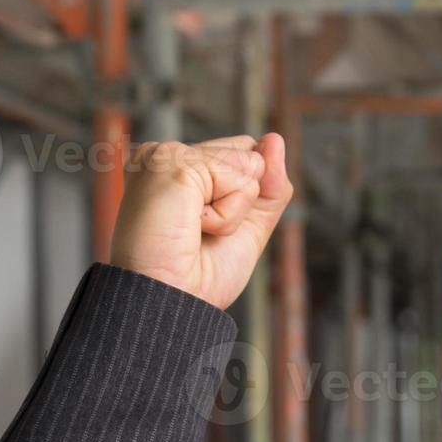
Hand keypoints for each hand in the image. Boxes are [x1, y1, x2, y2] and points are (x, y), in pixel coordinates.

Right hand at [110, 132, 293, 309]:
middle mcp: (168, 157)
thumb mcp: (248, 227)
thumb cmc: (199, 276)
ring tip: (193, 230)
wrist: (173, 302)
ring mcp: (166, 156)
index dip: (245, 196)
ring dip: (232, 211)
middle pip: (248, 153)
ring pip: (247, 164)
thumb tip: (274, 139)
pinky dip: (226, 214)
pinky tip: (192, 225)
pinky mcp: (171, 162)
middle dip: (242, 201)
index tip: (207, 228)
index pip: (244, 154)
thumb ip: (269, 185)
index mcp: (179, 169)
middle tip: (199, 232)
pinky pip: (238, 179)